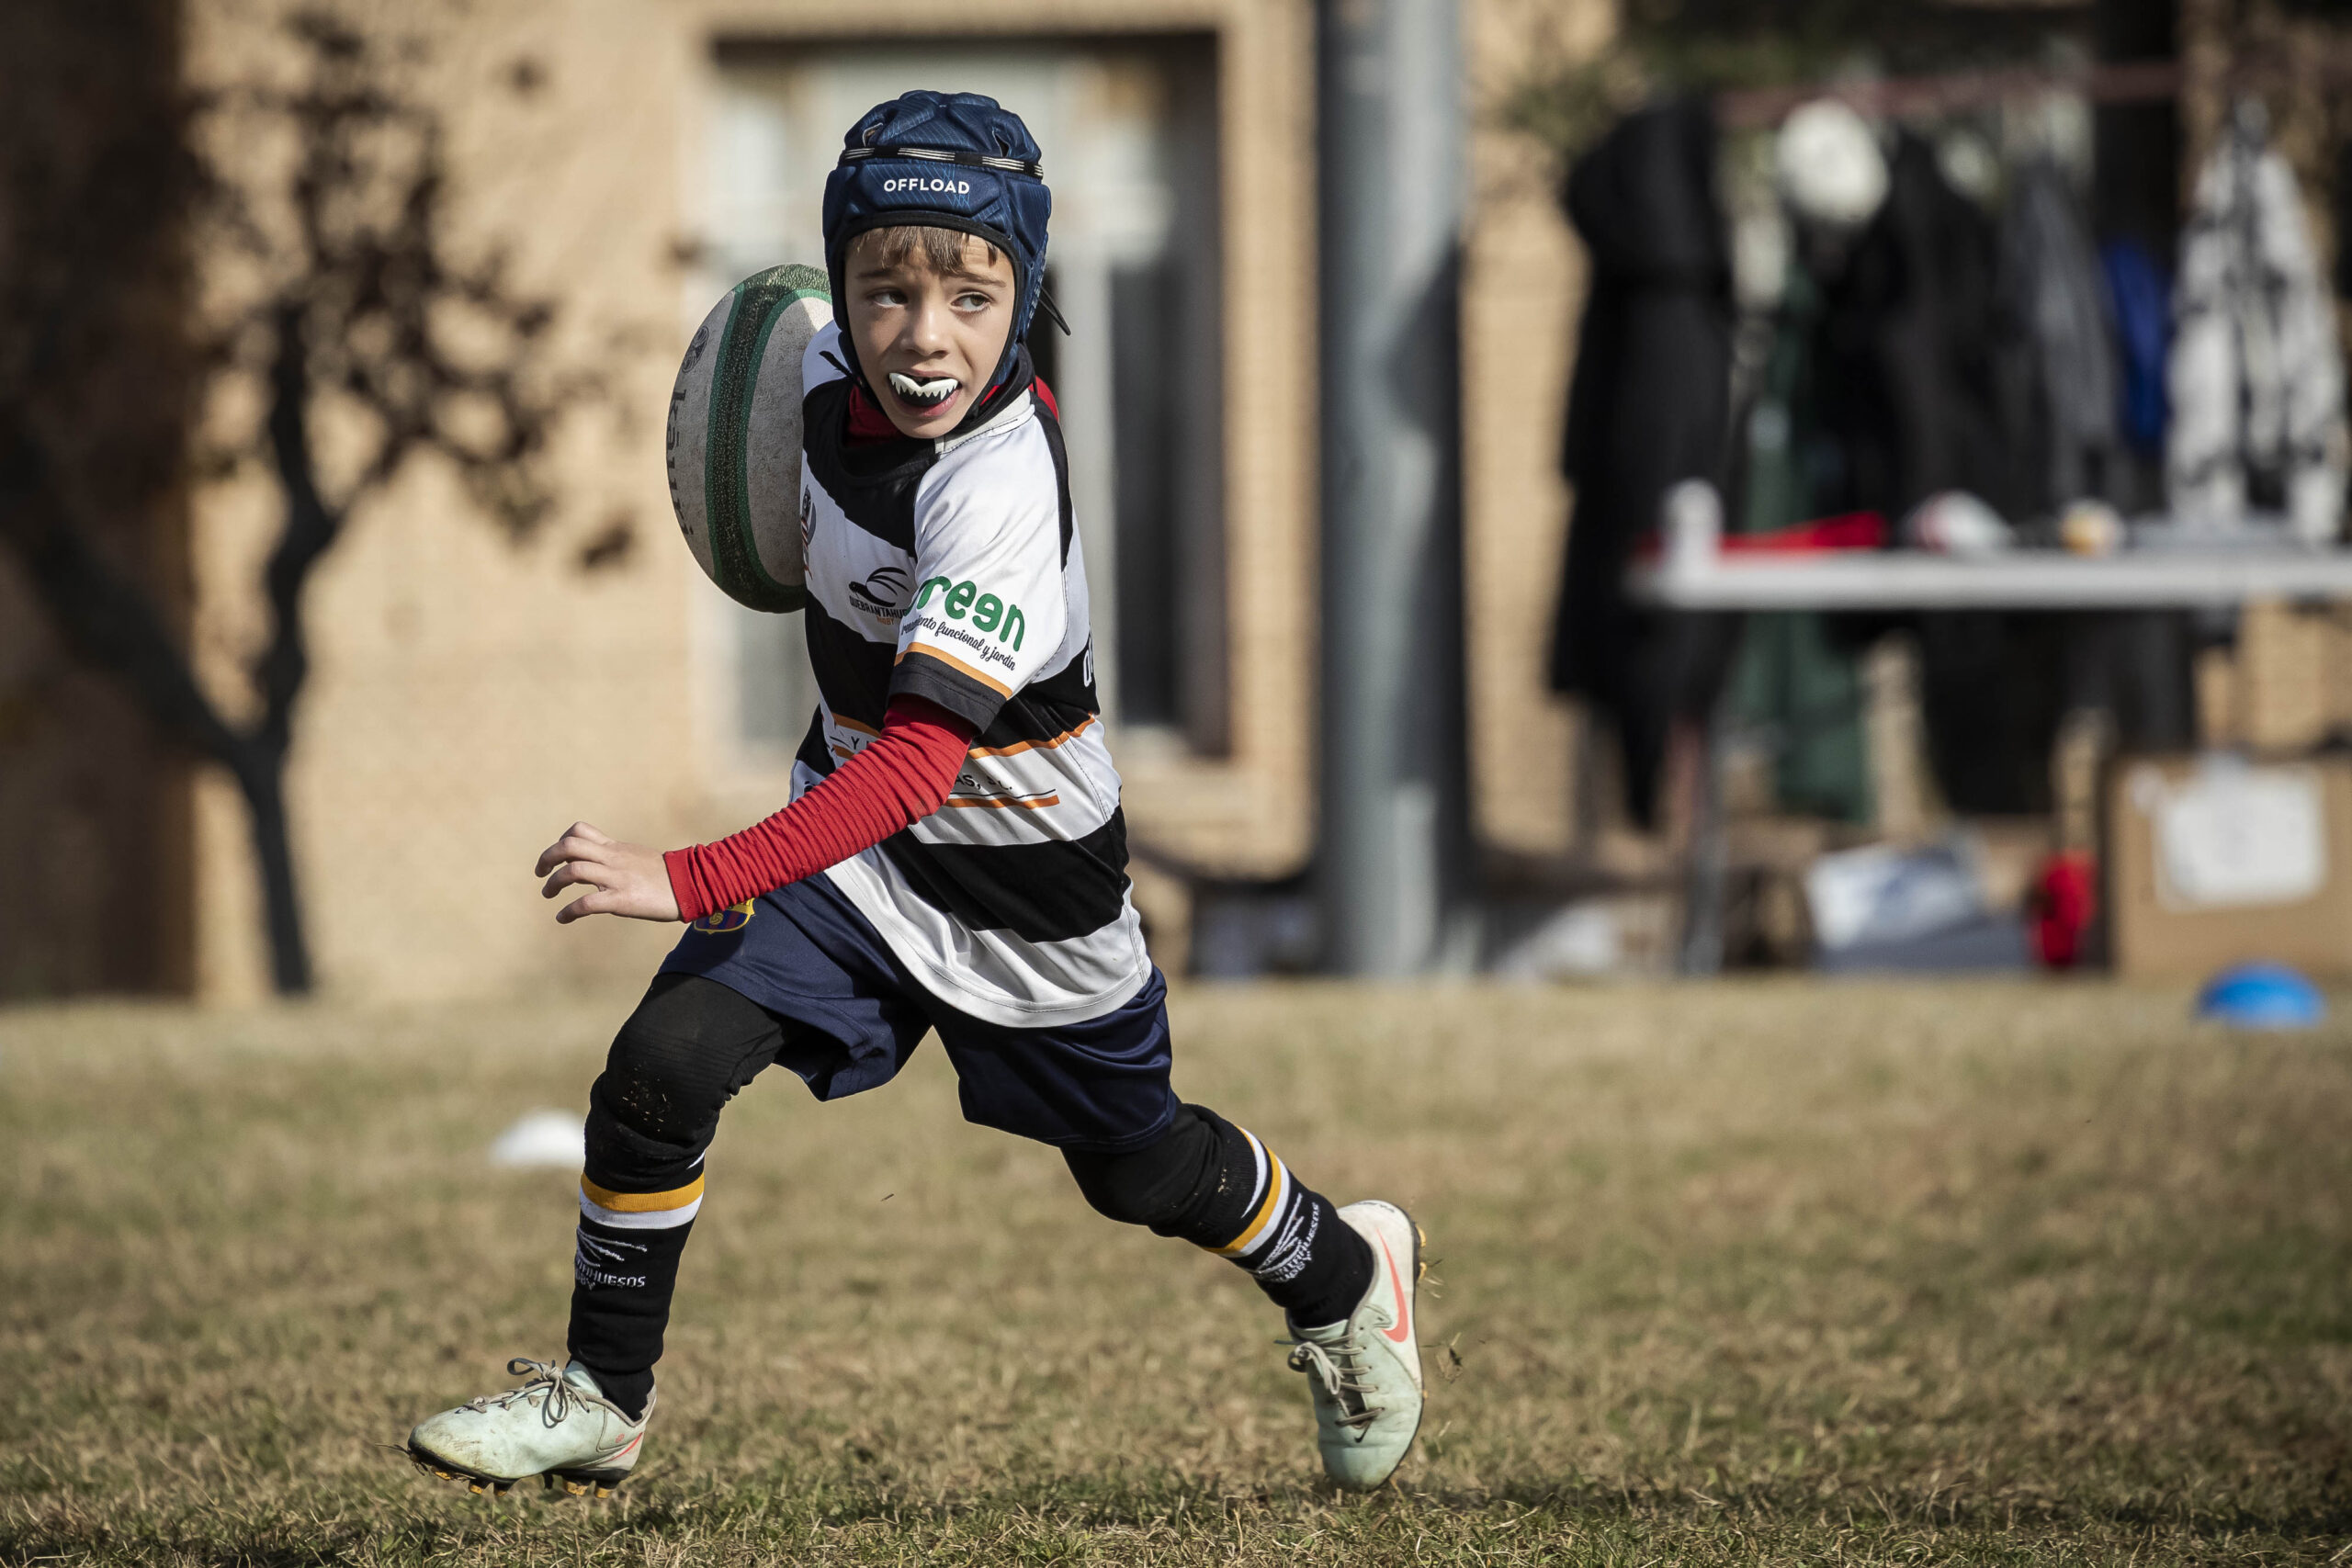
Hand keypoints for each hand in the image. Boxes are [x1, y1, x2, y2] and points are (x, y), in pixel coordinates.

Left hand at [535, 821, 681, 923]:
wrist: (692, 885)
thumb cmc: (666, 876)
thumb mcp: (636, 858)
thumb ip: (614, 859)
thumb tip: (594, 868)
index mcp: (615, 848)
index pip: (579, 831)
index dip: (561, 841)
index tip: (557, 857)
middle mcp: (613, 859)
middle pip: (569, 846)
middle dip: (547, 858)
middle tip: (541, 873)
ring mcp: (616, 878)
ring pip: (573, 871)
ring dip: (553, 883)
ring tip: (548, 894)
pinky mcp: (622, 899)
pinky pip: (586, 903)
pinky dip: (569, 911)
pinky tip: (563, 918)